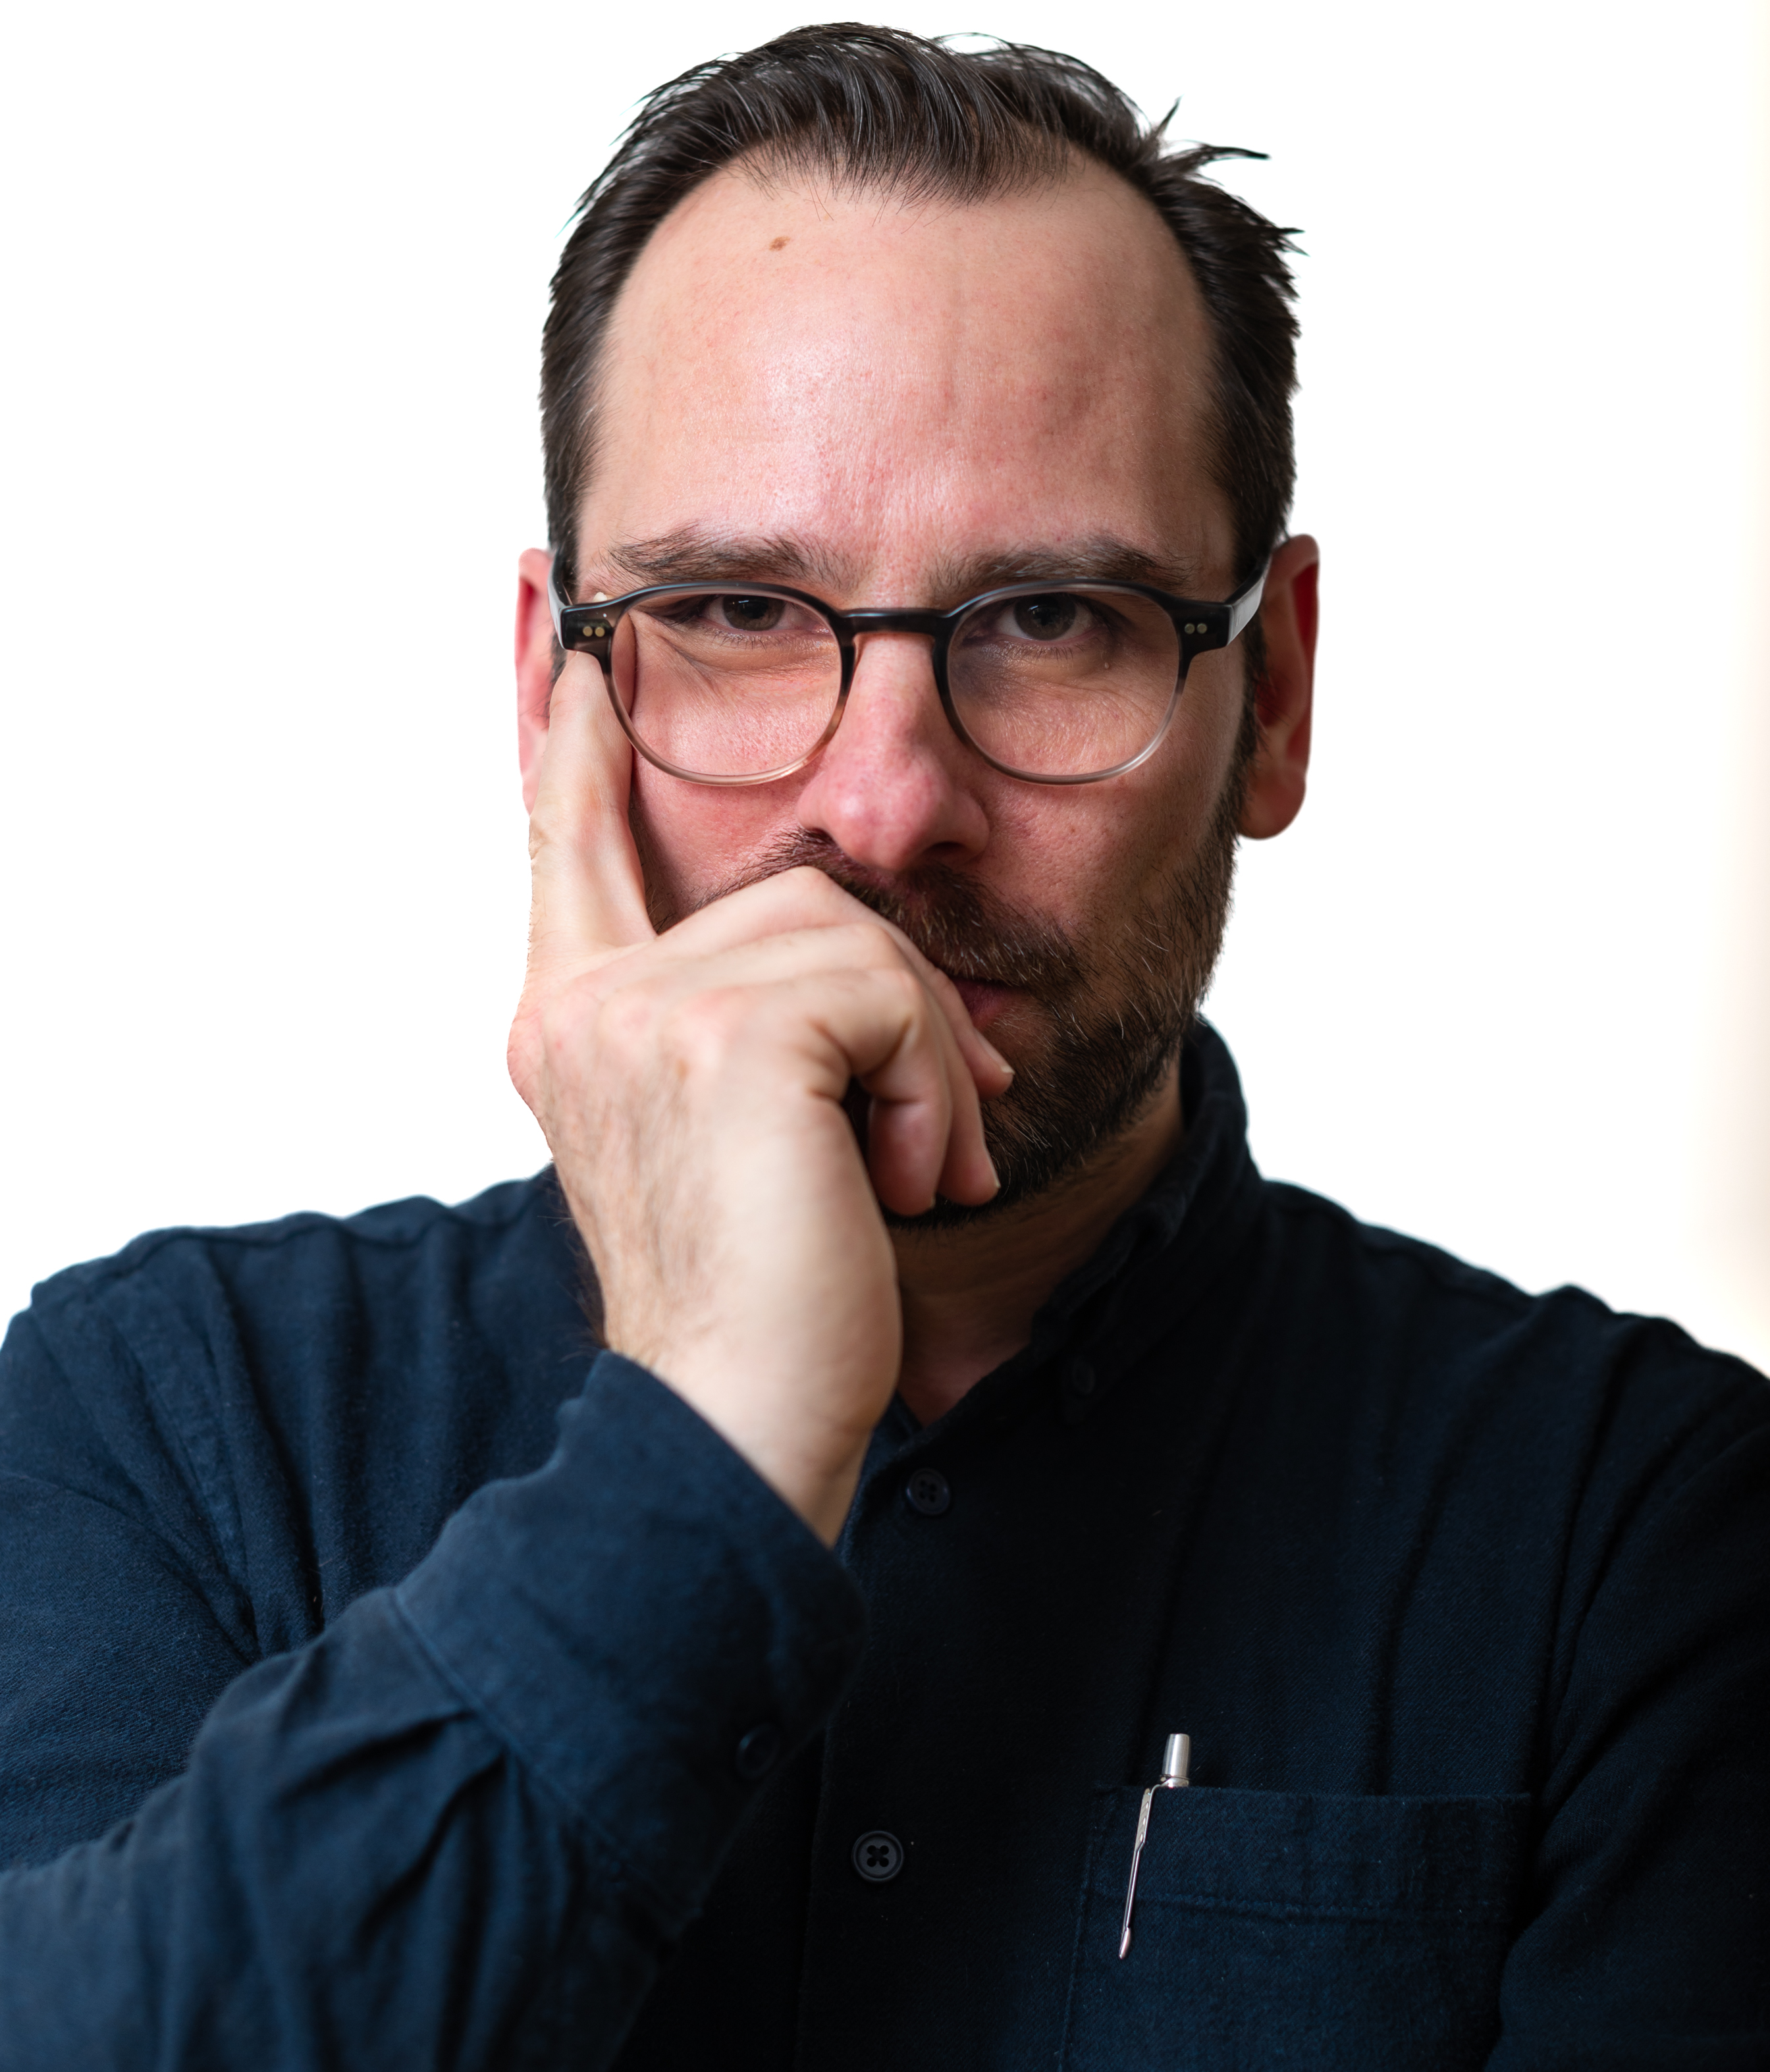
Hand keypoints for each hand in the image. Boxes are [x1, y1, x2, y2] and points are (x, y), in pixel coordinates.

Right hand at [507, 653, 1011, 1544]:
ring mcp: (641, 1012)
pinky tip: (911, 1181)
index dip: (573, 741)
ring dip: (928, 1058)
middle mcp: (581, 1003)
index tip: (576, 645)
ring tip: (915, 1172)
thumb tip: (865, 932)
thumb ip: (756, 1018)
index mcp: (569, 1020)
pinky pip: (889, 990)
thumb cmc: (767, 1301)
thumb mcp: (752, 1133)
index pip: (568, 841)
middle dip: (901, 1004)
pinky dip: (937, 1088)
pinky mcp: (726, 1035)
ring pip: (855, 934)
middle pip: (793, 890)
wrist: (743, 1427)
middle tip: (944, 1128)